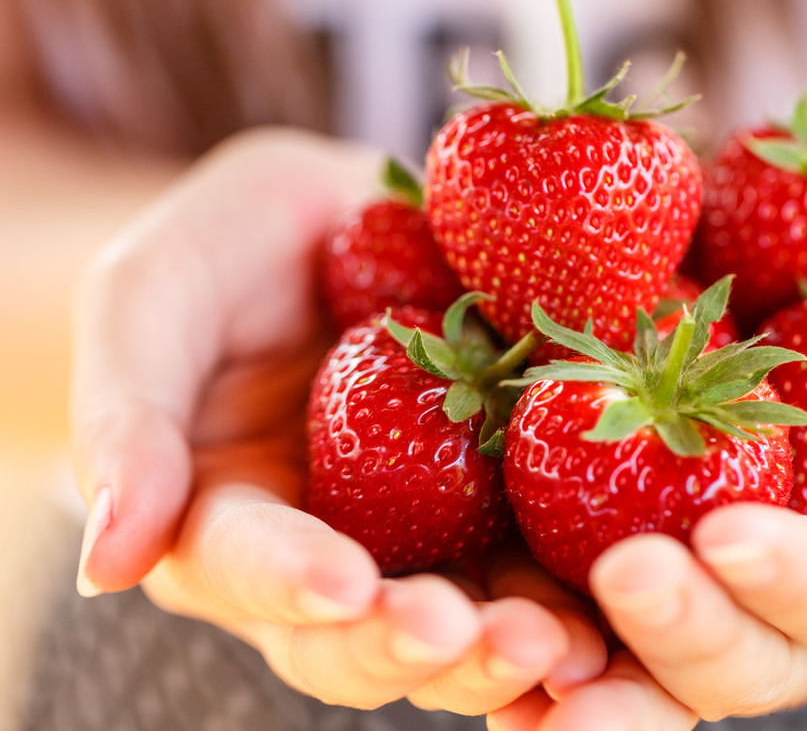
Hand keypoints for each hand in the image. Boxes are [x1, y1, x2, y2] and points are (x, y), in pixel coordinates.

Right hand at [69, 129, 604, 711]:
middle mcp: (337, 553)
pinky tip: (641, 574)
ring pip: (472, 620)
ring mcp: (431, 534)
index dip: (292, 586)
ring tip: (575, 644)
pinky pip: (550, 550)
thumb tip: (107, 563)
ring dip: (521, 646)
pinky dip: (591, 582)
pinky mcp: (512, 498)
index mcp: (232, 522)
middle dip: (426, 646)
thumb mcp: (153, 299)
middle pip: (370, 635)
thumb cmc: (225, 252)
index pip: (250, 572)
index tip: (346, 583)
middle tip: (486, 638)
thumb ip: (126, 418)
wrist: (341, 220)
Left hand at [488, 243, 806, 728]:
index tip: (729, 533)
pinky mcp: (589, 558)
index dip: (794, 578)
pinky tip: (460, 623)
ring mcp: (680, 595)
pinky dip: (511, 636)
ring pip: (637, 673)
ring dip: (583, 682)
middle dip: (681, 635)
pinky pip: (554, 619)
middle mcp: (773, 611)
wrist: (778, 266)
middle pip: (738, 664)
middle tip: (622, 578)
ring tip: (519, 661)